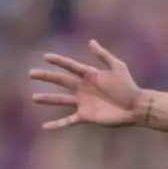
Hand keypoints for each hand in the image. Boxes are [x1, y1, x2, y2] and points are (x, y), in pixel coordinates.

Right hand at [29, 41, 143, 129]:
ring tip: (34, 98)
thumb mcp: (118, 67)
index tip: (46, 56)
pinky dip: (57, 124)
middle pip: (61, 81)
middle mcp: (83, 88)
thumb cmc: (129, 86)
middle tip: (31, 73)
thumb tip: (91, 41)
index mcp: (90, 75)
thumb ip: (104, 55)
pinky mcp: (86, 116)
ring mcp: (83, 102)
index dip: (59, 61)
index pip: (70, 66)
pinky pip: (68, 120)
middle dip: (46, 77)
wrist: (136, 107)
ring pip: (61, 100)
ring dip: (48, 99)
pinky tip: (45, 127)